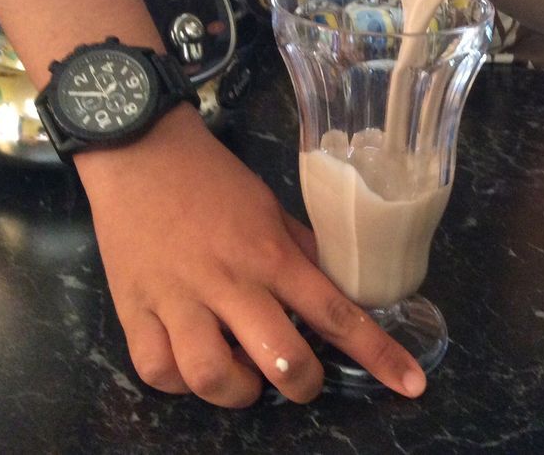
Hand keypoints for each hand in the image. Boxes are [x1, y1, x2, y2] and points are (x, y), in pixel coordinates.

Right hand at [74, 104, 426, 406]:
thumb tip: (339, 288)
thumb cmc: (213, 178)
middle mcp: (231, 282)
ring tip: (242, 374)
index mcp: (272, 255)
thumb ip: (303, 252)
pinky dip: (179, 381)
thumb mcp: (271, 208)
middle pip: (282, 359)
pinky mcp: (133, 309)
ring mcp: (179, 299)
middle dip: (304, 384)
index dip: (378, 355)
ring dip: (238, 391)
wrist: (141, 152)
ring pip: (212, 377)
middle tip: (301, 376)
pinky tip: (190, 363)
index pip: (337, 312)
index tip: (410, 384)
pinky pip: (157, 371)